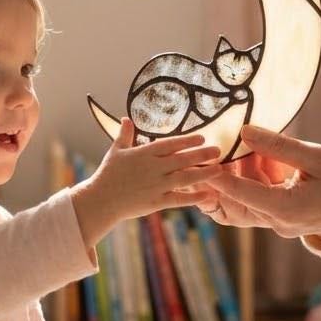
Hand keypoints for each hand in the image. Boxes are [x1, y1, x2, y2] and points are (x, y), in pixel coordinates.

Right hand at [72, 119, 221, 247]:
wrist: (100, 201)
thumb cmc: (108, 174)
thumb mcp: (116, 151)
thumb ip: (125, 134)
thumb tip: (126, 118)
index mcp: (143, 153)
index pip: (170, 144)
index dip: (187, 140)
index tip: (202, 138)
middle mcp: (152, 168)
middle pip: (182, 159)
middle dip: (202, 155)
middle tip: (218, 151)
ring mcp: (156, 185)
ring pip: (185, 178)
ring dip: (203, 174)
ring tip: (219, 170)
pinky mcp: (156, 202)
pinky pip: (179, 199)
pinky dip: (194, 197)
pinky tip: (208, 195)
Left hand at [197, 124, 320, 242]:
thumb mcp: (317, 156)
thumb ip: (278, 145)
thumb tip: (244, 130)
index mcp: (285, 209)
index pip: (237, 192)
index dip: (213, 173)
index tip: (196, 156)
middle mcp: (279, 223)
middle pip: (235, 201)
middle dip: (219, 176)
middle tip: (203, 150)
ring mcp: (282, 224)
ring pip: (245, 202)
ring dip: (237, 177)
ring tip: (226, 149)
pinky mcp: (287, 218)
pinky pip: (259, 201)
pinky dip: (252, 181)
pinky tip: (251, 157)